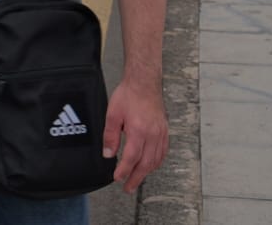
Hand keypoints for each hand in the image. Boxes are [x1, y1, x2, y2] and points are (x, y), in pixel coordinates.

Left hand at [103, 79, 168, 193]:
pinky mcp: (164, 131)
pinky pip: (162, 152)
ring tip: (136, 179)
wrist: (144, 83)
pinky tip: (150, 165)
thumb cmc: (128, 95)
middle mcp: (153, 135)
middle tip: (127, 188)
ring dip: (146, 172)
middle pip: (145, 164)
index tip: (117, 178)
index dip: (124, 171)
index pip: (131, 158)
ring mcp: (160, 133)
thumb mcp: (113, 114)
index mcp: (139, 131)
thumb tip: (108, 154)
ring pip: (155, 160)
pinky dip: (156, 162)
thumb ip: (110, 136)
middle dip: (136, 178)